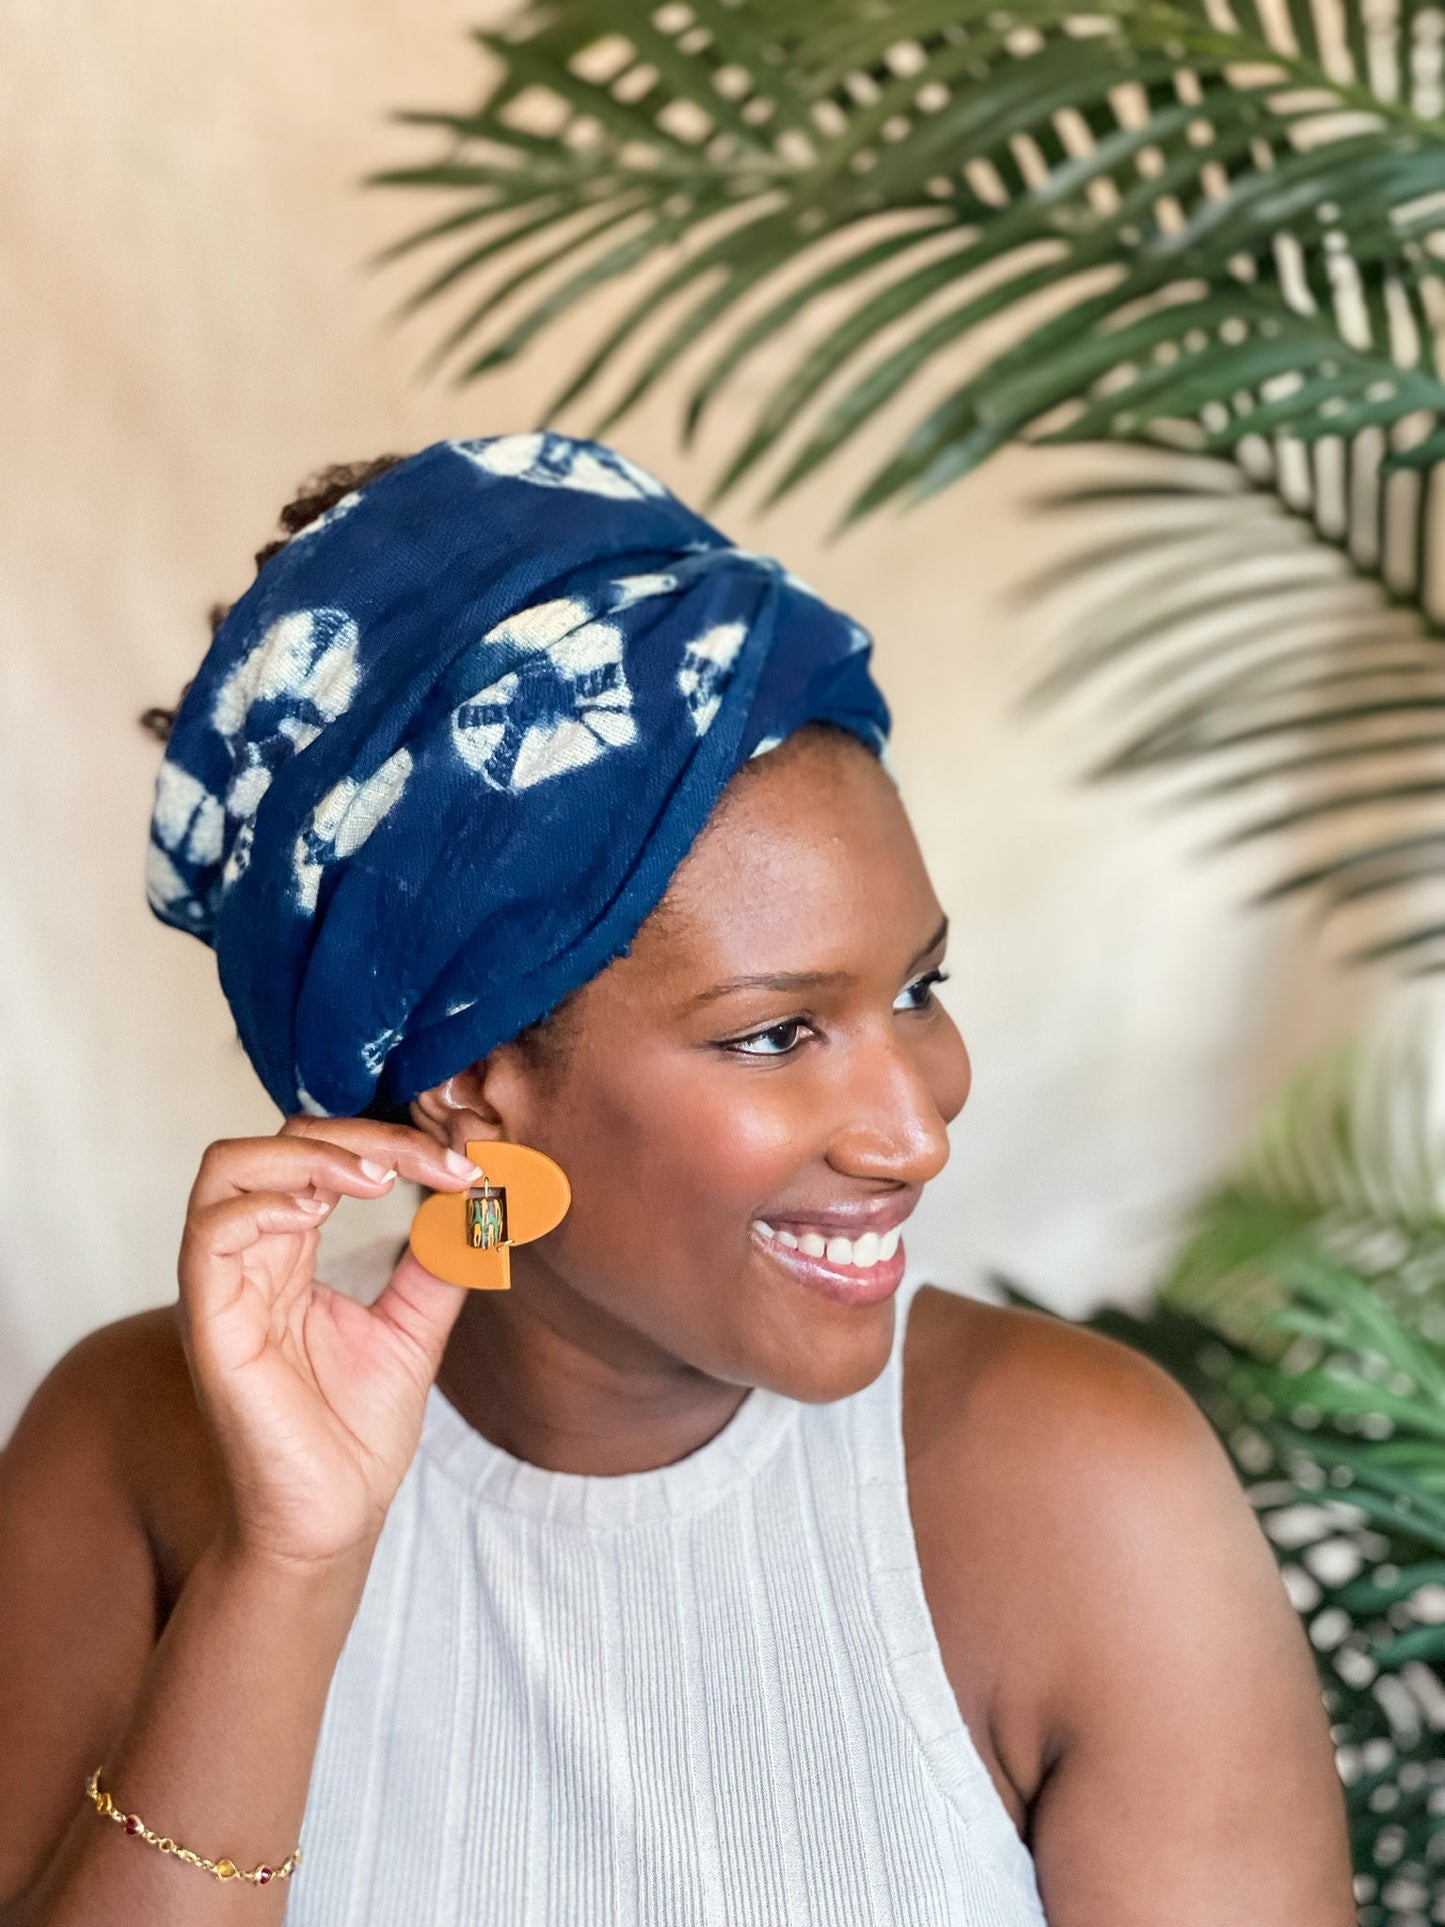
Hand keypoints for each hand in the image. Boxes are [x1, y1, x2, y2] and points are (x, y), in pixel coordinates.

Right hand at [174, 1119, 476, 1569]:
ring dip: (309, 1154)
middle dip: (358, 1133)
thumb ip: (437, 1262)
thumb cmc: (355, 1435)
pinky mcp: (210, 1323)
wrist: (330, 1520)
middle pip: (275, 1143)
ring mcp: (223, 1287)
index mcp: (289, 1255)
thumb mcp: (414, 1328)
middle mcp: (249, 1260)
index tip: (463, 1164)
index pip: (319, 1155)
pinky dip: (263, 1203)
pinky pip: (209, 1234)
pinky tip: (319, 1213)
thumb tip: (479, 1201)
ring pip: (229, 1169)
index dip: (388, 1141)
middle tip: (430, 1161)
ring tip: (376, 1178)